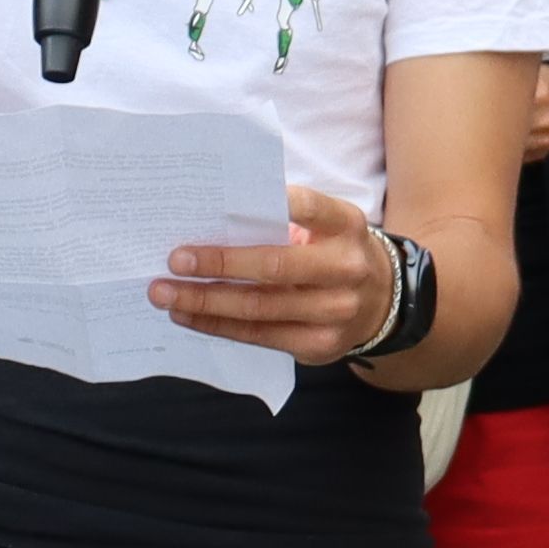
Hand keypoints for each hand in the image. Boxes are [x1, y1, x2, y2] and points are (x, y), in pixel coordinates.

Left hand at [159, 183, 405, 364]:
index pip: (308, 207)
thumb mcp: (326, 227)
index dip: (273, 204)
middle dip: (219, 264)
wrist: (384, 303)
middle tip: (175, 260)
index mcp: (346, 226)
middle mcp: (345, 269)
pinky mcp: (319, 345)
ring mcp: (335, 312)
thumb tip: (213, 219)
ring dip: (205, 302)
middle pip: (274, 267)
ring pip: (259, 308)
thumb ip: (285, 219)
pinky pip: (258, 336)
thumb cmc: (334, 252)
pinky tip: (186, 315)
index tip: (226, 202)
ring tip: (164, 293)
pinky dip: (216, 325)